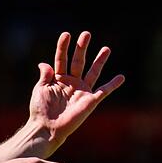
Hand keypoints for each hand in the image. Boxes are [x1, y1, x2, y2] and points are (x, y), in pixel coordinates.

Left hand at [28, 31, 124, 156]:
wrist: (47, 127)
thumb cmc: (40, 110)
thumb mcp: (40, 89)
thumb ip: (45, 75)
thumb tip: (44, 63)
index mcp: (58, 79)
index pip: (61, 59)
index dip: (63, 47)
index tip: (66, 34)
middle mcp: (71, 83)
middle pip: (78, 61)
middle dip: (82, 48)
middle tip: (86, 34)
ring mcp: (81, 91)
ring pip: (93, 72)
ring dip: (99, 61)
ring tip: (106, 48)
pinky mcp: (90, 101)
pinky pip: (104, 91)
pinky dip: (113, 84)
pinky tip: (121, 77)